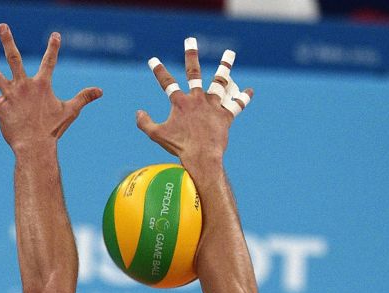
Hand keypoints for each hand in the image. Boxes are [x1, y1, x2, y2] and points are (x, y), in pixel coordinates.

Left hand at [0, 23, 102, 152]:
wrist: (36, 147)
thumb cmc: (52, 129)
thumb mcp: (70, 111)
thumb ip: (84, 97)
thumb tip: (101, 91)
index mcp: (41, 85)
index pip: (50, 61)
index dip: (54, 47)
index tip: (55, 34)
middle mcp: (24, 86)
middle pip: (14, 58)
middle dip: (8, 40)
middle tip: (2, 25)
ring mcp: (10, 96)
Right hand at [136, 41, 252, 173]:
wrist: (202, 156)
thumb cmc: (179, 147)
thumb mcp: (156, 135)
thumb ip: (145, 123)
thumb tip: (138, 113)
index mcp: (180, 102)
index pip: (166, 83)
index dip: (159, 71)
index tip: (153, 59)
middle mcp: (197, 99)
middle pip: (194, 72)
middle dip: (191, 55)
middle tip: (190, 40)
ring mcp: (213, 106)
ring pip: (220, 81)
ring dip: (224, 66)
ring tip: (229, 54)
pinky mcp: (225, 116)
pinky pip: (237, 104)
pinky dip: (244, 97)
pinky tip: (250, 90)